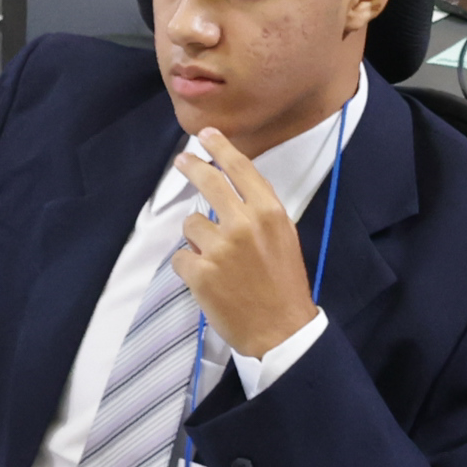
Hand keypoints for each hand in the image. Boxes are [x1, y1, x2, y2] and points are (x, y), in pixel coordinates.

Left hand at [163, 132, 319, 356]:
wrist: (281, 330)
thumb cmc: (284, 285)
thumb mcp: (284, 238)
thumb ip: (259, 212)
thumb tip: (230, 190)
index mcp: (270, 213)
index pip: (240, 169)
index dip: (221, 148)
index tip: (206, 135)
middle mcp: (244, 224)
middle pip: (209, 182)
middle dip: (192, 167)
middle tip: (182, 161)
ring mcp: (220, 248)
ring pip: (191, 225)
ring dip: (197, 239)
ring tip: (215, 261)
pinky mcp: (201, 273)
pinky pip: (181, 258)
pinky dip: (189, 268)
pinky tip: (208, 281)